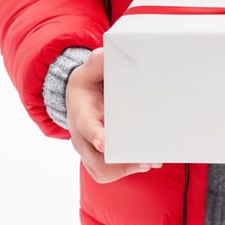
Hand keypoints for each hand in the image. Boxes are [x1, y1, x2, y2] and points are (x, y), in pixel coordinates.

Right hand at [66, 47, 161, 183]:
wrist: (76, 98)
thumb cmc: (86, 83)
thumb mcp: (88, 69)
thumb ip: (97, 62)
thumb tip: (107, 52)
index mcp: (80, 113)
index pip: (86, 126)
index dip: (95, 134)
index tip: (103, 142)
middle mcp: (80, 136)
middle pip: (94, 157)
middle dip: (118, 161)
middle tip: (143, 159)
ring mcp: (87, 149)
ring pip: (101, 170)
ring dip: (124, 170)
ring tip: (148, 162)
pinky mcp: (95, 156)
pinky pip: (105, 172)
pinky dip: (124, 171)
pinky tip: (145, 164)